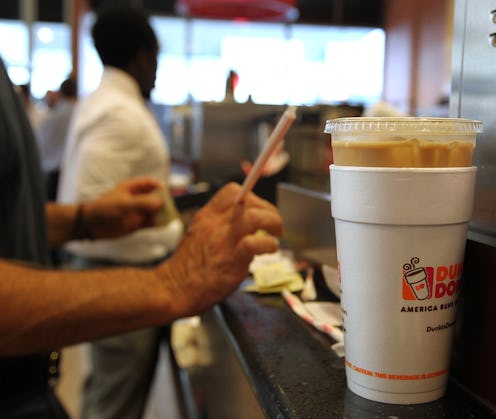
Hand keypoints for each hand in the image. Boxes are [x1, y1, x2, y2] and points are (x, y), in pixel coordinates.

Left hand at [83, 177, 164, 238]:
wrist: (92, 226)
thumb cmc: (105, 210)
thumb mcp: (124, 204)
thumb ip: (143, 203)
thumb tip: (161, 202)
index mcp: (132, 188)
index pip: (150, 183)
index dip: (160, 186)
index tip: (166, 193)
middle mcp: (138, 199)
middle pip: (156, 197)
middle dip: (165, 201)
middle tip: (171, 208)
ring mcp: (138, 211)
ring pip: (156, 211)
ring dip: (163, 214)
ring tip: (170, 218)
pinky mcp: (138, 224)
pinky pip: (152, 222)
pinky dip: (158, 223)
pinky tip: (163, 225)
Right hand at [157, 182, 282, 316]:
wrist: (173, 289)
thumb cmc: (189, 267)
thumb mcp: (200, 234)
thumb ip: (220, 225)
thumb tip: (245, 222)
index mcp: (207, 216)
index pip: (233, 191)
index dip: (254, 197)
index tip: (261, 210)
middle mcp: (215, 224)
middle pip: (249, 200)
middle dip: (269, 210)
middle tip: (274, 225)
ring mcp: (223, 241)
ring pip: (254, 216)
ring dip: (273, 223)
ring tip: (275, 235)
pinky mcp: (231, 260)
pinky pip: (253, 243)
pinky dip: (269, 244)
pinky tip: (270, 250)